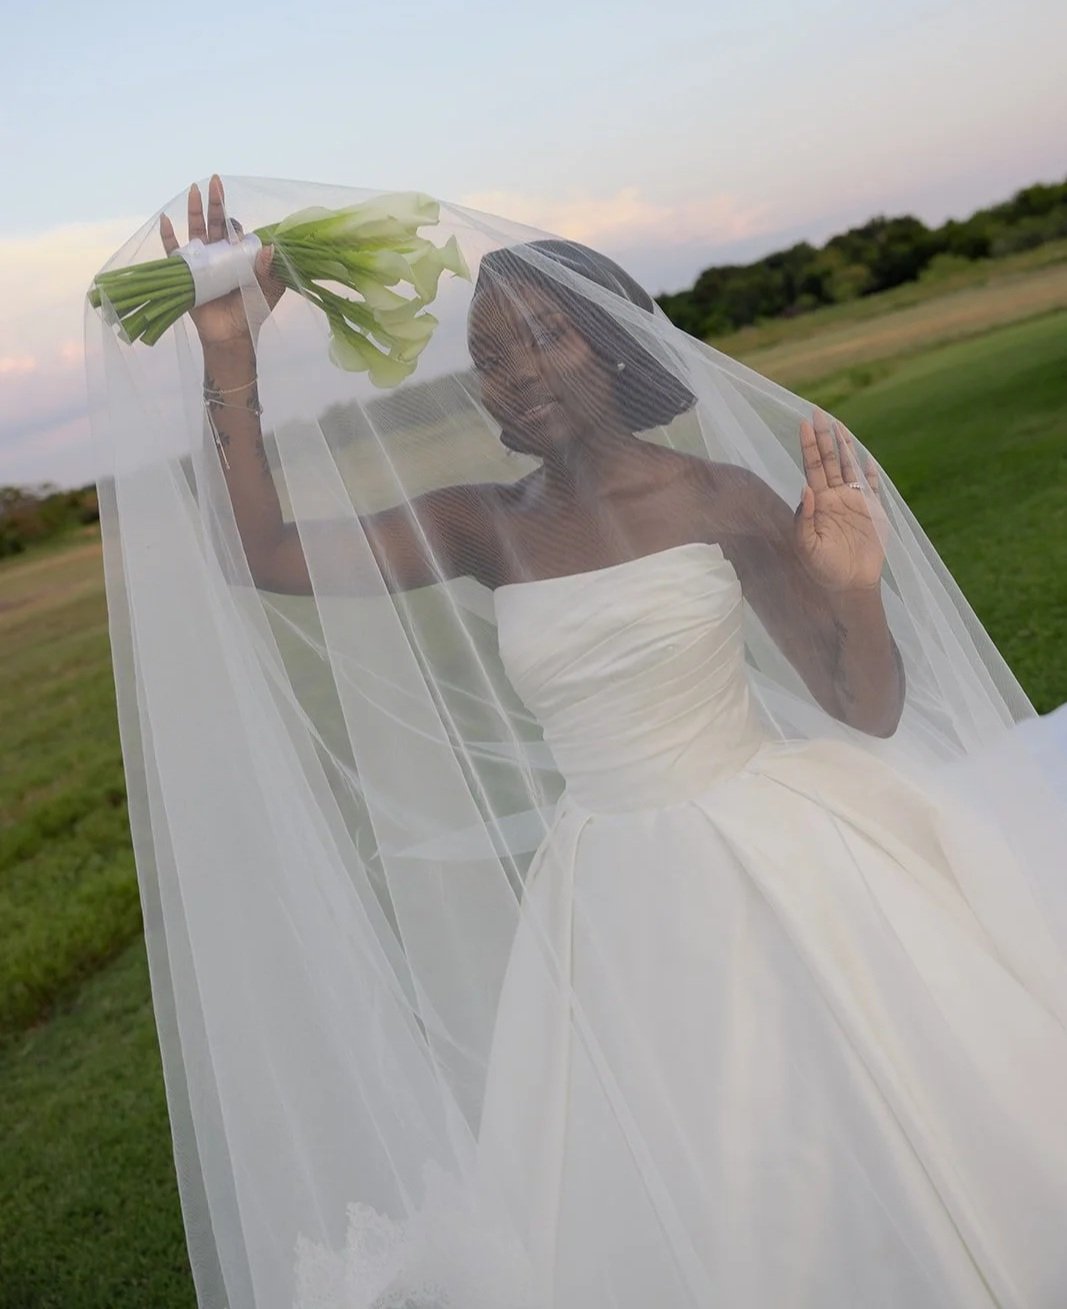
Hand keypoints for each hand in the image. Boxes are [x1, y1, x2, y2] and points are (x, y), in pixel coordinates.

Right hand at [160, 174, 284, 348]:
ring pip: (196, 231)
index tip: (235, 225)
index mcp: (238, 257)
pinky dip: (168, 237)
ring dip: (194, 211)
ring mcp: (202, 263)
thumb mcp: (265, 292)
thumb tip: (270, 248)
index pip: (235, 233)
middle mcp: (219, 255)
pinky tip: (165, 220)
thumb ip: (268, 272)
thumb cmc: (250, 314)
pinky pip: (174, 253)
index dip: (235, 224)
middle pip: (215, 224)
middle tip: (215, 182)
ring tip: (194, 190)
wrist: (230, 336)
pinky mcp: (187, 274)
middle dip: (215, 204)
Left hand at [794, 409, 886, 591]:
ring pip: (849, 468)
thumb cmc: (823, 569)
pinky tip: (866, 459)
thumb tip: (805, 488)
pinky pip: (873, 487)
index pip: (811, 468)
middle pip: (829, 461)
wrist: (849, 585)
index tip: (804, 424)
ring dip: (845, 447)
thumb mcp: (806, 547)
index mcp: (818, 503)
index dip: (809, 446)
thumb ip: (804, 519)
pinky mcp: (874, 512)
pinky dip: (870, 473)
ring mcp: (855, 502)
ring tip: (839, 425)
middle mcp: (835, 497)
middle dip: (824, 437)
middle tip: (817, 412)